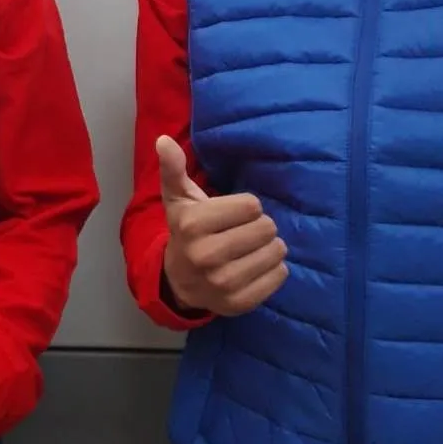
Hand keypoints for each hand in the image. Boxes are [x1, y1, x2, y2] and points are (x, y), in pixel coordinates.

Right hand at [158, 135, 288, 315]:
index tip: (232, 214)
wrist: (179, 282)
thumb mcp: (178, 199)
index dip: (246, 207)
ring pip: (275, 252)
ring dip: (270, 247)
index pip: (252, 205)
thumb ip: (173, 168)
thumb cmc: (186, 231)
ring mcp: (223, 283)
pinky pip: (279, 276)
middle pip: (266, 228)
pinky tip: (257, 266)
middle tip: (244, 231)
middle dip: (260, 226)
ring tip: (252, 248)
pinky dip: (275, 268)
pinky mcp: (239, 303)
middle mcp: (206, 256)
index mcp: (192, 225)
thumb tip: (163, 139)